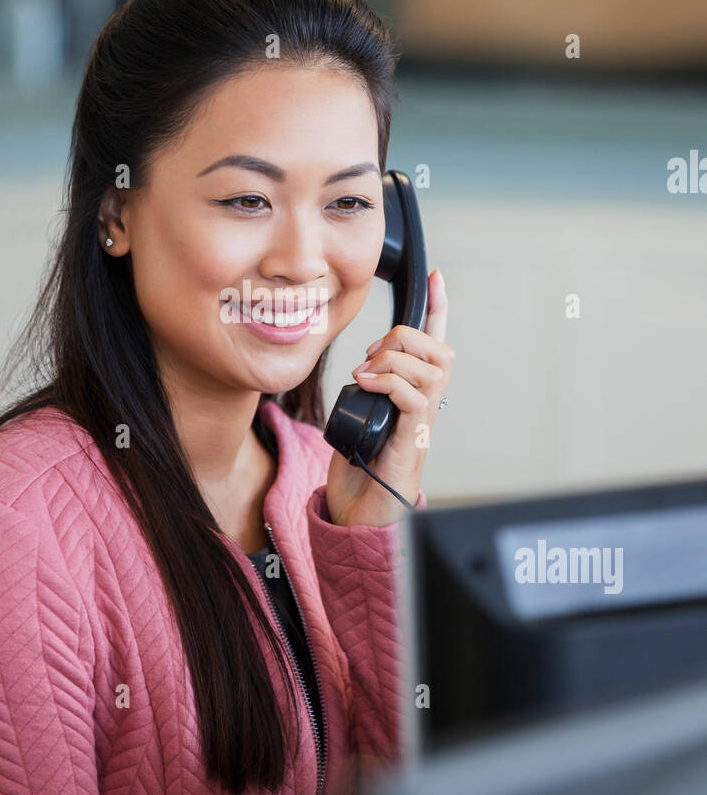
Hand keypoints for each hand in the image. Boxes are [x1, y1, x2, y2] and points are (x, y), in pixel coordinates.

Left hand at [325, 268, 452, 527]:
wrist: (358, 518)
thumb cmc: (358, 474)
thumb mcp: (356, 418)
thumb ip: (363, 392)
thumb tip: (359, 370)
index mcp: (412, 398)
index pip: (434, 345)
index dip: (438, 308)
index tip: (435, 276)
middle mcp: (425, 409)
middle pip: (440, 350)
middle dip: (405, 337)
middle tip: (370, 355)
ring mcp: (422, 425)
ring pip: (431, 367)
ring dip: (395, 359)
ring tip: (366, 373)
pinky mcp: (413, 442)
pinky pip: (415, 396)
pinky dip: (389, 381)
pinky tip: (367, 385)